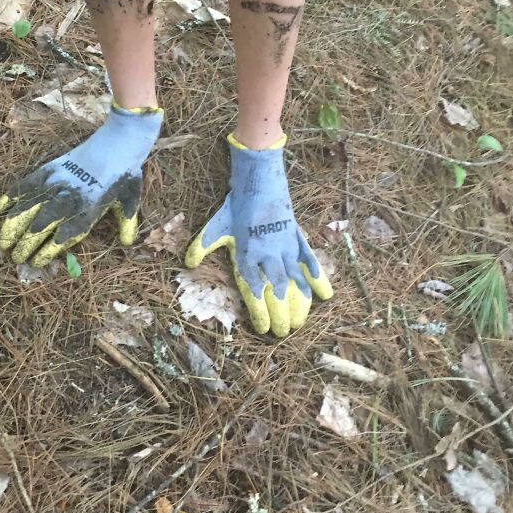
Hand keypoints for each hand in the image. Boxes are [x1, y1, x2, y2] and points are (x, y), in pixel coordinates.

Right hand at [0, 105, 162, 265]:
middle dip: (22, 248)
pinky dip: (7, 198)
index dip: (43, 255)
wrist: (118, 143)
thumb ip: (126, 225)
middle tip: (14, 257)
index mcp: (84, 216)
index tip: (34, 263)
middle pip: (35, 232)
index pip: (57, 243)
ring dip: (10, 229)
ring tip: (3, 243)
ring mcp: (53, 186)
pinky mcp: (46, 171)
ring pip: (23, 213)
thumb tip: (129, 244)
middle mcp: (65, 204)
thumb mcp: (129, 203)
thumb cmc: (124, 175)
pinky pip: (21, 187)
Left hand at [185, 135, 333, 336]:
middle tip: (284, 333)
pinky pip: (310, 261)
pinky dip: (318, 277)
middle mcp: (268, 255)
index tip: (263, 330)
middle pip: (277, 293)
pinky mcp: (297, 237)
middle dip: (281, 315)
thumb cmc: (236, 204)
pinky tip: (325, 295)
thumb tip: (186, 263)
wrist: (259, 179)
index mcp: (247, 255)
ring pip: (295, 282)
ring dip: (299, 304)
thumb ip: (202, 247)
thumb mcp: (215, 226)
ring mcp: (285, 247)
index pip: (254, 292)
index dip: (260, 313)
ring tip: (300, 322)